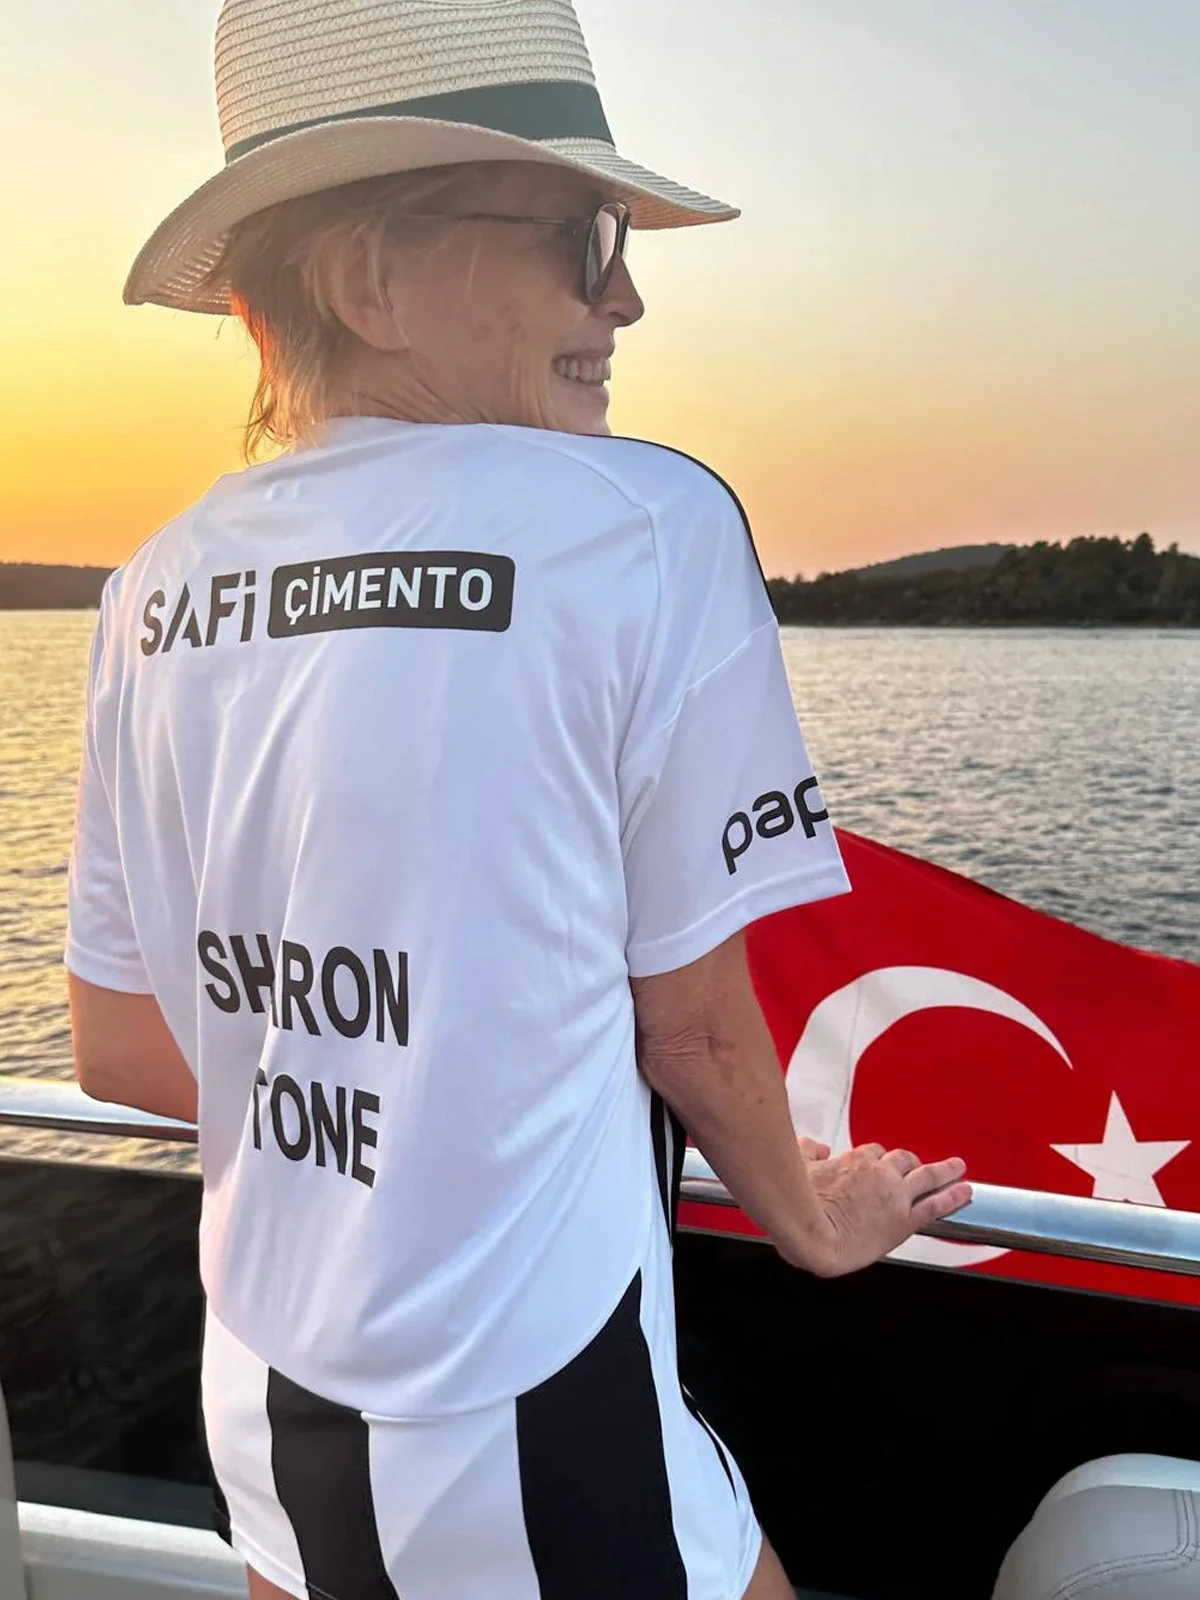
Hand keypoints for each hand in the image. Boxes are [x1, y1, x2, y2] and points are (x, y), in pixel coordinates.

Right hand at [785, 1143, 971, 1277]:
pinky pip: (936, 1205)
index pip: (872, 1154)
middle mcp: (878, 1173)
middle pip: (901, 1159)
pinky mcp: (905, 1219)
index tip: (875, 1168)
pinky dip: (953, 1196)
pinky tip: (965, 1191)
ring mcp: (894, 1195)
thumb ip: (808, 1153)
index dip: (876, 1161)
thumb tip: (814, 1145)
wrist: (811, 1235)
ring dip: (944, 1171)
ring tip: (958, 1168)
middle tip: (916, 1167)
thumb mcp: (799, 1168)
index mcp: (852, 1162)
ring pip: (926, 1176)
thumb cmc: (798, 1204)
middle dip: (909, 1162)